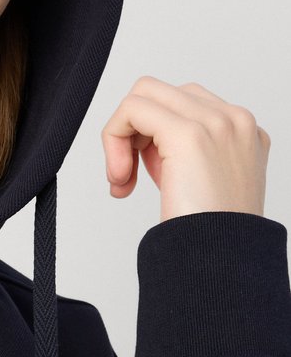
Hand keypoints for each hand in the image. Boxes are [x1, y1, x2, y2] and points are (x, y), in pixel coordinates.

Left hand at [101, 75, 270, 223]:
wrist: (222, 262)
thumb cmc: (211, 236)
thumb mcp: (205, 185)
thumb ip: (184, 153)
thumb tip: (144, 142)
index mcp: (244, 132)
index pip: (185, 105)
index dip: (153, 137)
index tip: (144, 176)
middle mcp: (235, 120)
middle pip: (162, 94)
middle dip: (133, 132)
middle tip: (126, 175)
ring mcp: (215, 122)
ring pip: (143, 94)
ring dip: (120, 135)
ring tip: (123, 179)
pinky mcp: (189, 133)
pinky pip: (132, 109)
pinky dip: (113, 138)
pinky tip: (120, 177)